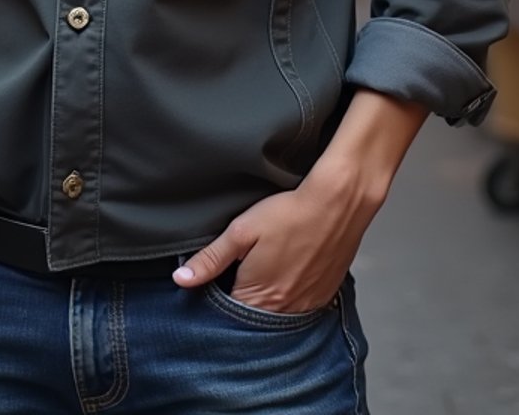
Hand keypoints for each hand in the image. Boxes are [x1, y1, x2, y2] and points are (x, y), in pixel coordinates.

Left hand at [172, 174, 378, 314]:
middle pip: (255, 316)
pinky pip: (302, 305)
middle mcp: (284, 309)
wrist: (337, 203)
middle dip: (246, 297)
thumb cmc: (288, 214)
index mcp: (259, 297)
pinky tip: (291, 269)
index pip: (230, 314)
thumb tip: (181, 280)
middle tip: (245, 269)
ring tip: (269, 267)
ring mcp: (308, 304)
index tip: (222, 278)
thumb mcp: (241, 231)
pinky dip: (293, 293)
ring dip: (270, 297)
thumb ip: (211, 259)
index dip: (221, 297)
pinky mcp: (325, 295)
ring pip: (279, 312)